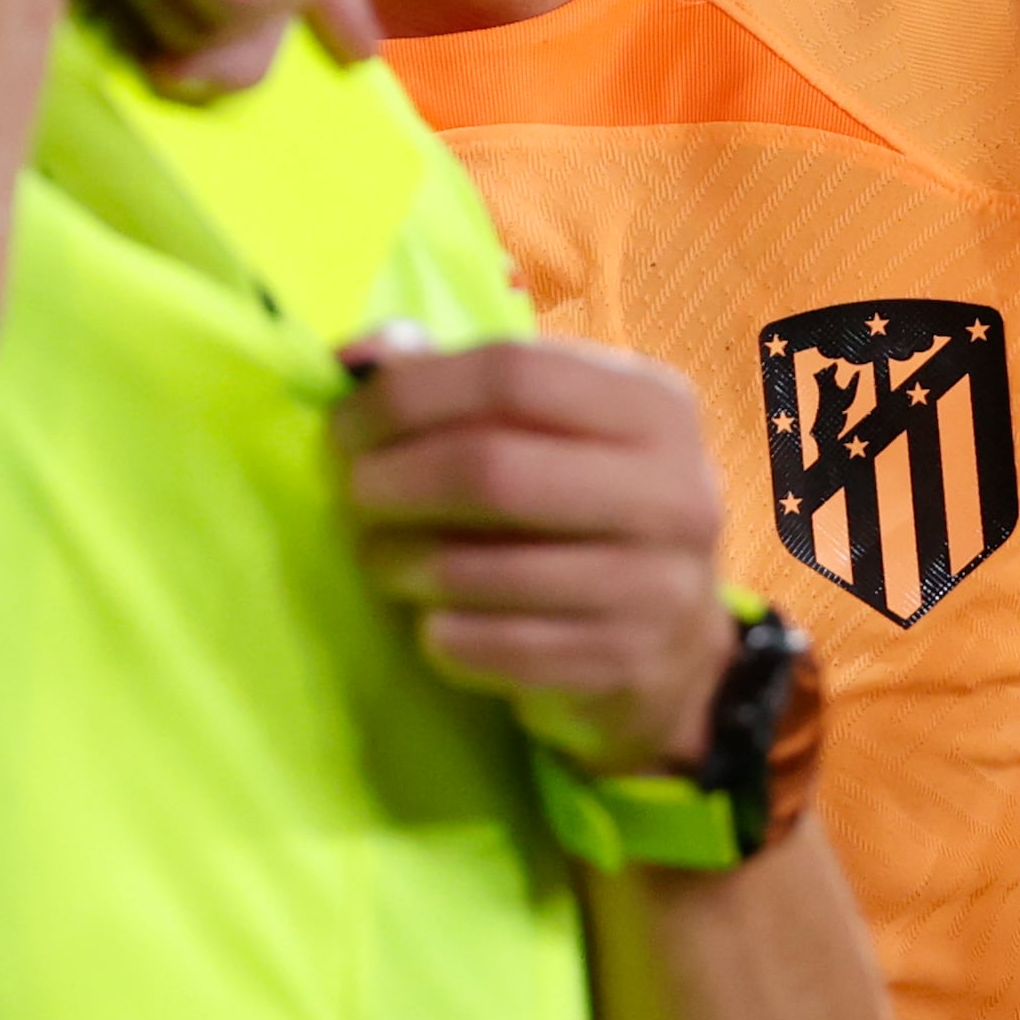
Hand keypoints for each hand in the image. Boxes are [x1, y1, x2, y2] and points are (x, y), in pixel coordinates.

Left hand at [335, 337, 737, 779]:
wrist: (673, 645)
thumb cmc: (586, 514)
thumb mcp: (550, 431)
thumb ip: (459, 381)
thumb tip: (359, 356)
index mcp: (653, 405)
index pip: (511, 373)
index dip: (410, 395)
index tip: (346, 426)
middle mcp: (673, 489)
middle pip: (492, 468)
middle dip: (395, 480)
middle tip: (353, 493)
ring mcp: (658, 583)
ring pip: (485, 570)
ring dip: (402, 564)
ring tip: (378, 558)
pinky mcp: (625, 663)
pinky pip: (495, 648)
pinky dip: (440, 634)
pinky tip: (429, 622)